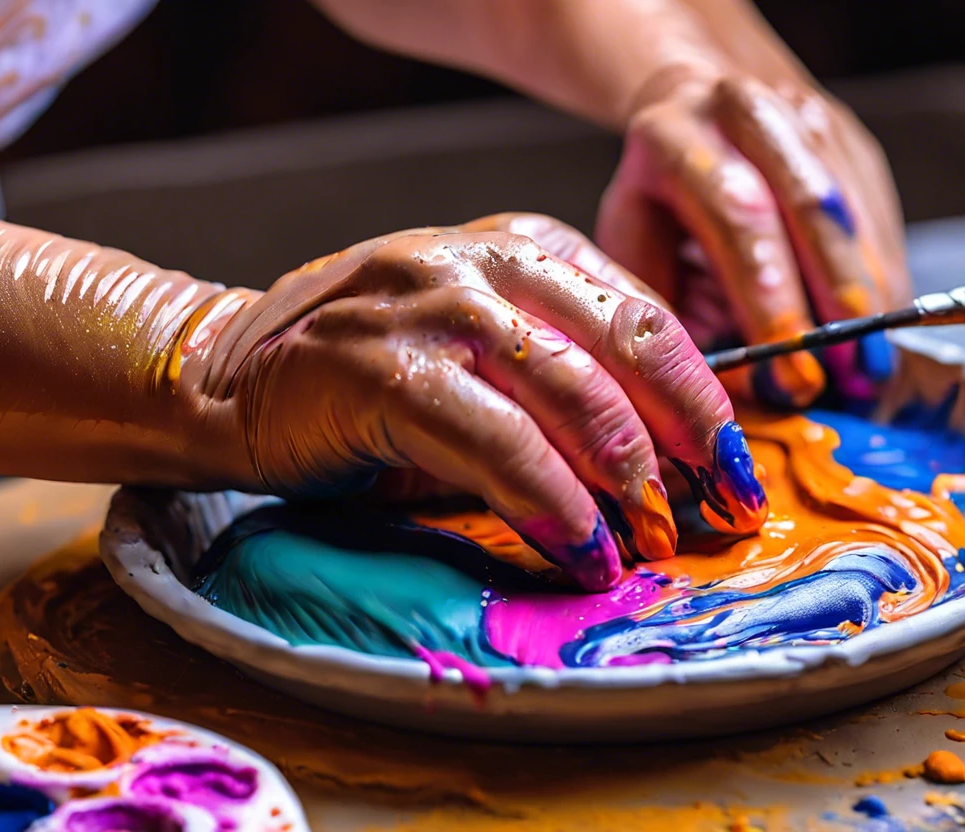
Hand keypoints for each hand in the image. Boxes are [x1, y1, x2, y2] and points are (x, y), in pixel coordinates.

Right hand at [192, 214, 766, 590]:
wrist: (230, 373)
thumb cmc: (367, 374)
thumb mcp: (479, 348)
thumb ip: (559, 375)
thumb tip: (659, 460)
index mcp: (523, 248)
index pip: (646, 317)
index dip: (706, 398)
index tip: (734, 467)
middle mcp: (485, 262)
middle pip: (628, 347)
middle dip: (690, 439)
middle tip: (722, 509)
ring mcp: (433, 309)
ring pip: (572, 392)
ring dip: (626, 481)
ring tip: (648, 542)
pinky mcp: (385, 370)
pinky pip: (498, 442)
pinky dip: (551, 504)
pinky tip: (579, 550)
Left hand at [597, 63, 911, 406]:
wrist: (690, 100)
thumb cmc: (654, 197)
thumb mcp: (631, 242)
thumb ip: (666, 304)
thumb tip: (722, 387)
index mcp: (675, 135)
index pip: (736, 219)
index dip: (770, 303)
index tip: (792, 376)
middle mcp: (746, 111)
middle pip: (809, 205)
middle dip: (835, 300)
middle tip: (848, 377)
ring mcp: (808, 118)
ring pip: (853, 210)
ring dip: (870, 296)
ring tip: (873, 369)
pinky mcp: (851, 140)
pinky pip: (879, 215)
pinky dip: (882, 278)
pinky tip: (881, 331)